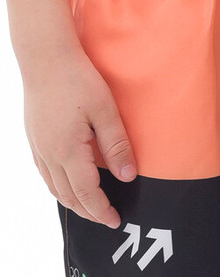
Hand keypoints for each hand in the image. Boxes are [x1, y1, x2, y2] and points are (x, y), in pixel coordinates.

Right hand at [23, 48, 136, 227]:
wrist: (44, 56)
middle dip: (88, 212)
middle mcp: (49, 154)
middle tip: (106, 220)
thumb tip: (128, 177)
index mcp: (68, 150)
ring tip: (90, 209)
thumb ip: (117, 146)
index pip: (86, 193)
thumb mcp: (106, 111)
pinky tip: (68, 186)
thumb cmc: (78, 79)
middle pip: (68, 196)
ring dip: (72, 203)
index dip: (101, 210)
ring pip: (54, 187)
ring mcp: (38, 147)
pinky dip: (59, 188)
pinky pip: (45, 174)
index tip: (115, 221)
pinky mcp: (34, 139)